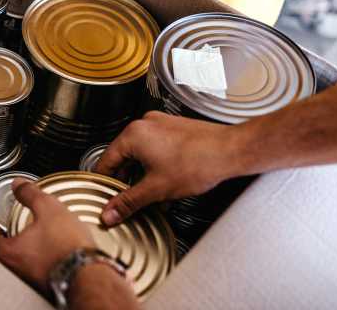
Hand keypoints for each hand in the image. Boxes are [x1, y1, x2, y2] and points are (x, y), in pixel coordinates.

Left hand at [0, 179, 94, 289]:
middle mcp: (17, 271)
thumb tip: (18, 185)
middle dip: (8, 245)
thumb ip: (30, 194)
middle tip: (14, 234)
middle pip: (4, 256)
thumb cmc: (67, 246)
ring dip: (25, 256)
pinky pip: (39, 274)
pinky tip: (54, 257)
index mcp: (10, 252)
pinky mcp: (49, 287)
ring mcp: (33, 282)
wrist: (90, 274)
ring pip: (22, 267)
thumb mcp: (48, 208)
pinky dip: (42, 265)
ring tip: (35, 244)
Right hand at [95, 112, 241, 225]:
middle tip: (128, 199)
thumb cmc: (199, 162)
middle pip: (123, 157)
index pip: (105, 161)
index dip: (104, 183)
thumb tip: (110, 212)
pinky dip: (156, 165)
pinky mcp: (174, 128)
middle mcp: (144, 124)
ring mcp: (161, 124)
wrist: (232, 151)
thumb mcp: (156, 189)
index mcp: (133, 134)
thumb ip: (128, 202)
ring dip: (142, 174)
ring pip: (141, 153)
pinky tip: (166, 181)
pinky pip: (156, 147)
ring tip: (151, 193)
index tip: (104, 196)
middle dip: (126, 180)